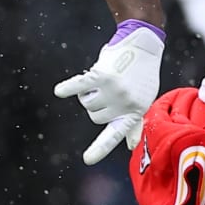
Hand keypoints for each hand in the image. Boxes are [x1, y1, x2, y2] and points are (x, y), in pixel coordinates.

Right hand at [54, 22, 164, 164]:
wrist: (143, 45)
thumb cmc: (142, 74)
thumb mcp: (144, 100)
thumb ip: (135, 122)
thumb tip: (131, 145)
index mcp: (133, 113)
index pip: (114, 135)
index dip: (100, 149)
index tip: (87, 160)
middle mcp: (123, 104)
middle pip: (94, 115)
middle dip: (97, 103)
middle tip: (110, 88)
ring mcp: (114, 91)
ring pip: (86, 102)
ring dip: (89, 91)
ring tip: (104, 79)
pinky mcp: (103, 76)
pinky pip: (79, 86)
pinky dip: (68, 88)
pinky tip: (60, 90)